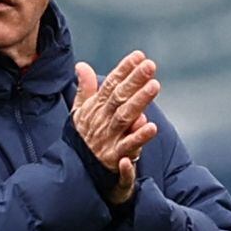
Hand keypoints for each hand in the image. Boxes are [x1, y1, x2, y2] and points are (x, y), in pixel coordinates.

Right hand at [70, 52, 160, 205]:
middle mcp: (101, 122)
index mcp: (95, 110)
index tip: (139, 56)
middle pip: (119, 98)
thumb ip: (84, 90)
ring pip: (124, 118)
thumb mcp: (80, 114)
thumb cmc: (83, 140)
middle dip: (135, 81)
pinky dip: (137, 138)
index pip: (111, 86)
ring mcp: (108, 140)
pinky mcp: (113, 159)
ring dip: (139, 102)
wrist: (76, 175)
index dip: (124, 70)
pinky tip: (152, 127)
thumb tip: (81, 65)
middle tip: (150, 66)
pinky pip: (127, 148)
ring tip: (155, 86)